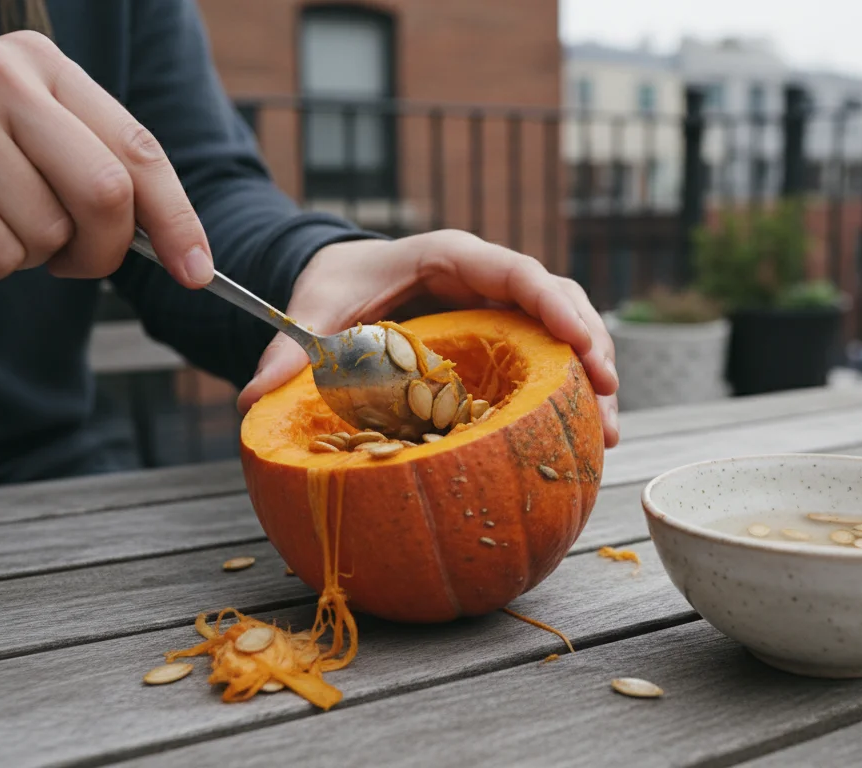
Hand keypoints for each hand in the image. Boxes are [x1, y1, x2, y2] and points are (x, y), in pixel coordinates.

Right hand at [0, 32, 212, 285]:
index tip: (197, 269)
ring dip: (31, 254)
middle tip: (77, 262)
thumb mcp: (25, 129)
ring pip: (48, 232)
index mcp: (42, 63)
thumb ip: (95, 163)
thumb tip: (178, 243)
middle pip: (106, 192)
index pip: (139, 148)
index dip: (177, 218)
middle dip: (104, 249)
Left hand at [237, 230, 620, 447]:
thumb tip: (251, 399)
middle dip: (591, 345)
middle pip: (558, 300)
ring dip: (591, 377)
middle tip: (610, 395)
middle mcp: (487, 279)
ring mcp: (500, 309)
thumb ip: (288, 350)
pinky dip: (567, 393)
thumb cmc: (334, 285)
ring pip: (564, 331)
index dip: (555, 305)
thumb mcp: (313, 310)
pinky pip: (546, 358)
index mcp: (451, 258)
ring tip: (608, 430)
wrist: (342, 279)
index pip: (516, 271)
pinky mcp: (502, 338)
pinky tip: (581, 437)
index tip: (582, 344)